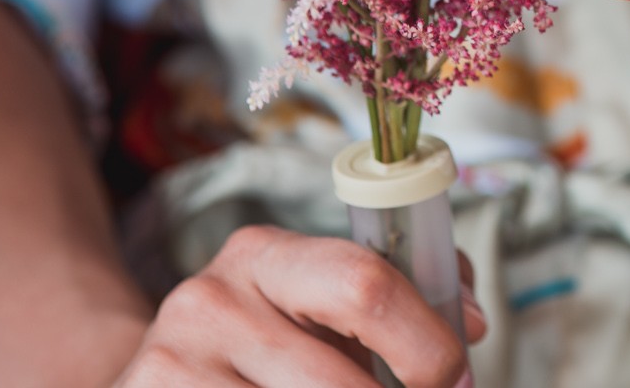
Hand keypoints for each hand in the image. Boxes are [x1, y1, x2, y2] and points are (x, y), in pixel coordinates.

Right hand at [115, 225, 484, 385]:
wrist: (156, 383)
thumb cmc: (264, 348)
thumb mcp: (318, 307)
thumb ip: (407, 295)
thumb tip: (473, 321)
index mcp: (264, 255)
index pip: (366, 285)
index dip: (428, 346)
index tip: (455, 380)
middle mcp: (210, 301)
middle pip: (342, 385)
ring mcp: (172, 366)